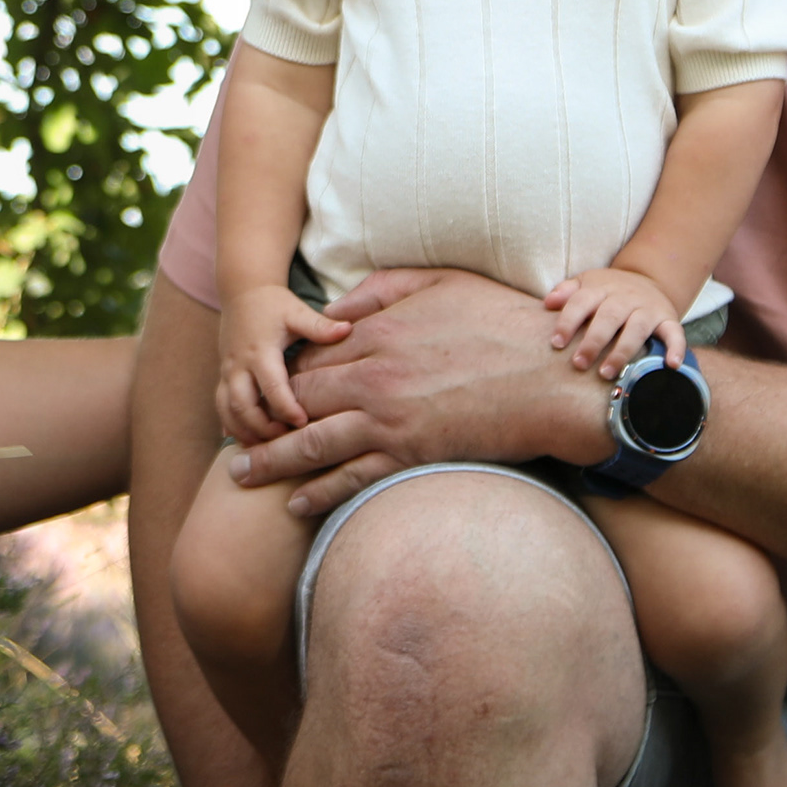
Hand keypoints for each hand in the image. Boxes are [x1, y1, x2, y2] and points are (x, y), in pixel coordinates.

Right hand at [217, 284, 351, 441]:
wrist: (242, 292)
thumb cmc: (274, 304)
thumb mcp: (297, 311)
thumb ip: (320, 325)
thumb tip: (348, 329)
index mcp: (260, 351)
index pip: (271, 386)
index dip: (286, 408)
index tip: (303, 423)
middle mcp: (239, 365)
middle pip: (243, 406)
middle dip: (262, 428)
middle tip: (287, 441)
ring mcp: (227, 372)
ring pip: (227, 411)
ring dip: (244, 432)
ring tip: (267, 448)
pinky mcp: (222, 377)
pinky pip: (221, 407)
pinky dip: (232, 426)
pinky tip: (248, 443)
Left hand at [228, 269, 604, 518]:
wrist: (555, 376)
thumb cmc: (505, 322)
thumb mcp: (442, 282)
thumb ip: (383, 288)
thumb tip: (337, 308)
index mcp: (379, 331)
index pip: (311, 354)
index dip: (280, 374)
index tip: (261, 386)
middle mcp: (375, 376)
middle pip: (299, 399)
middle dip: (262, 418)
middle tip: (232, 436)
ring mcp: (391, 419)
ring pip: (313, 442)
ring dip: (272, 461)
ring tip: (242, 475)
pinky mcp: (412, 455)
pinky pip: (353, 478)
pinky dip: (320, 493)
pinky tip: (295, 504)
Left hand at [546, 265, 682, 375]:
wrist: (648, 280)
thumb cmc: (608, 291)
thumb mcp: (587, 283)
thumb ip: (567, 292)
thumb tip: (548, 303)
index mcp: (601, 287)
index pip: (582, 301)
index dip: (568, 321)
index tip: (556, 343)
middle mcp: (626, 297)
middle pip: (609, 316)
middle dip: (594, 341)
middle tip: (579, 364)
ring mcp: (648, 308)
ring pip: (637, 328)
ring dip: (623, 350)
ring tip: (607, 373)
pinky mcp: (668, 318)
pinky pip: (674, 332)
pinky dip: (676, 348)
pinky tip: (671, 365)